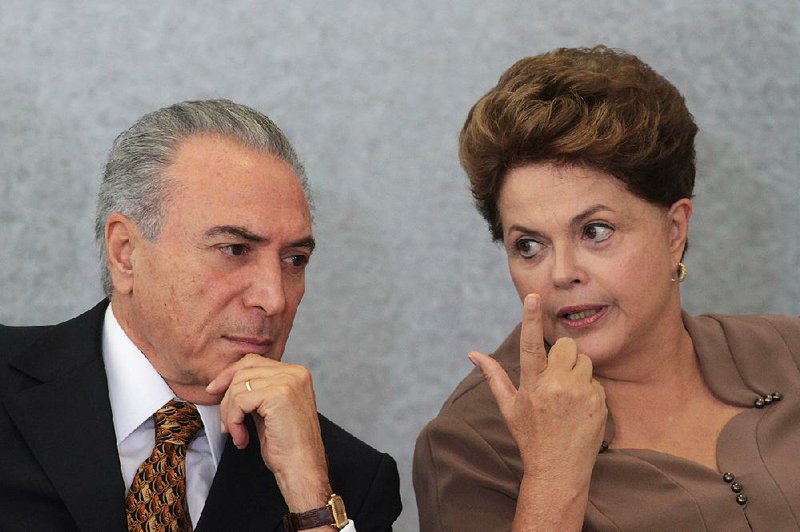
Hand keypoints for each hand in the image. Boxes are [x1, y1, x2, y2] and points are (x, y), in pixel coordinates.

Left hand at [206, 354, 330, 511]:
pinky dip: (234, 421)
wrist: (302, 468)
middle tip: (227, 424)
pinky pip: (240, 401)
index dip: (230, 375)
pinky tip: (242, 438)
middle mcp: (295, 372)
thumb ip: (257, 390)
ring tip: (237, 434)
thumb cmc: (287, 445)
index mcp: (296, 372)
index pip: (253, 361)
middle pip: (243, 370)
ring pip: (238, 387)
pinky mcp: (278, 395)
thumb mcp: (270, 409)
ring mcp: (288, 382)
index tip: (214, 391)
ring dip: (230, 414)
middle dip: (226, 397)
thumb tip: (225, 380)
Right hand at [469, 294, 606, 484]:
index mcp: (533, 384)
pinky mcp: (600, 403)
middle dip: (563, 355)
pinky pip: (596, 382)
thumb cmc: (530, 437)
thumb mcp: (509, 407)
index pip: (530, 344)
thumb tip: (473, 354)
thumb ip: (494, 376)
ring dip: (578, 372)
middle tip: (557, 377)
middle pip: (567, 346)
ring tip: (568, 396)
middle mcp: (557, 386)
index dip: (530, 318)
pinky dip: (589, 391)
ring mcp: (581, 394)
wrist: (559, 471)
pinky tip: (579, 410)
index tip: (534, 297)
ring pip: (585, 361)